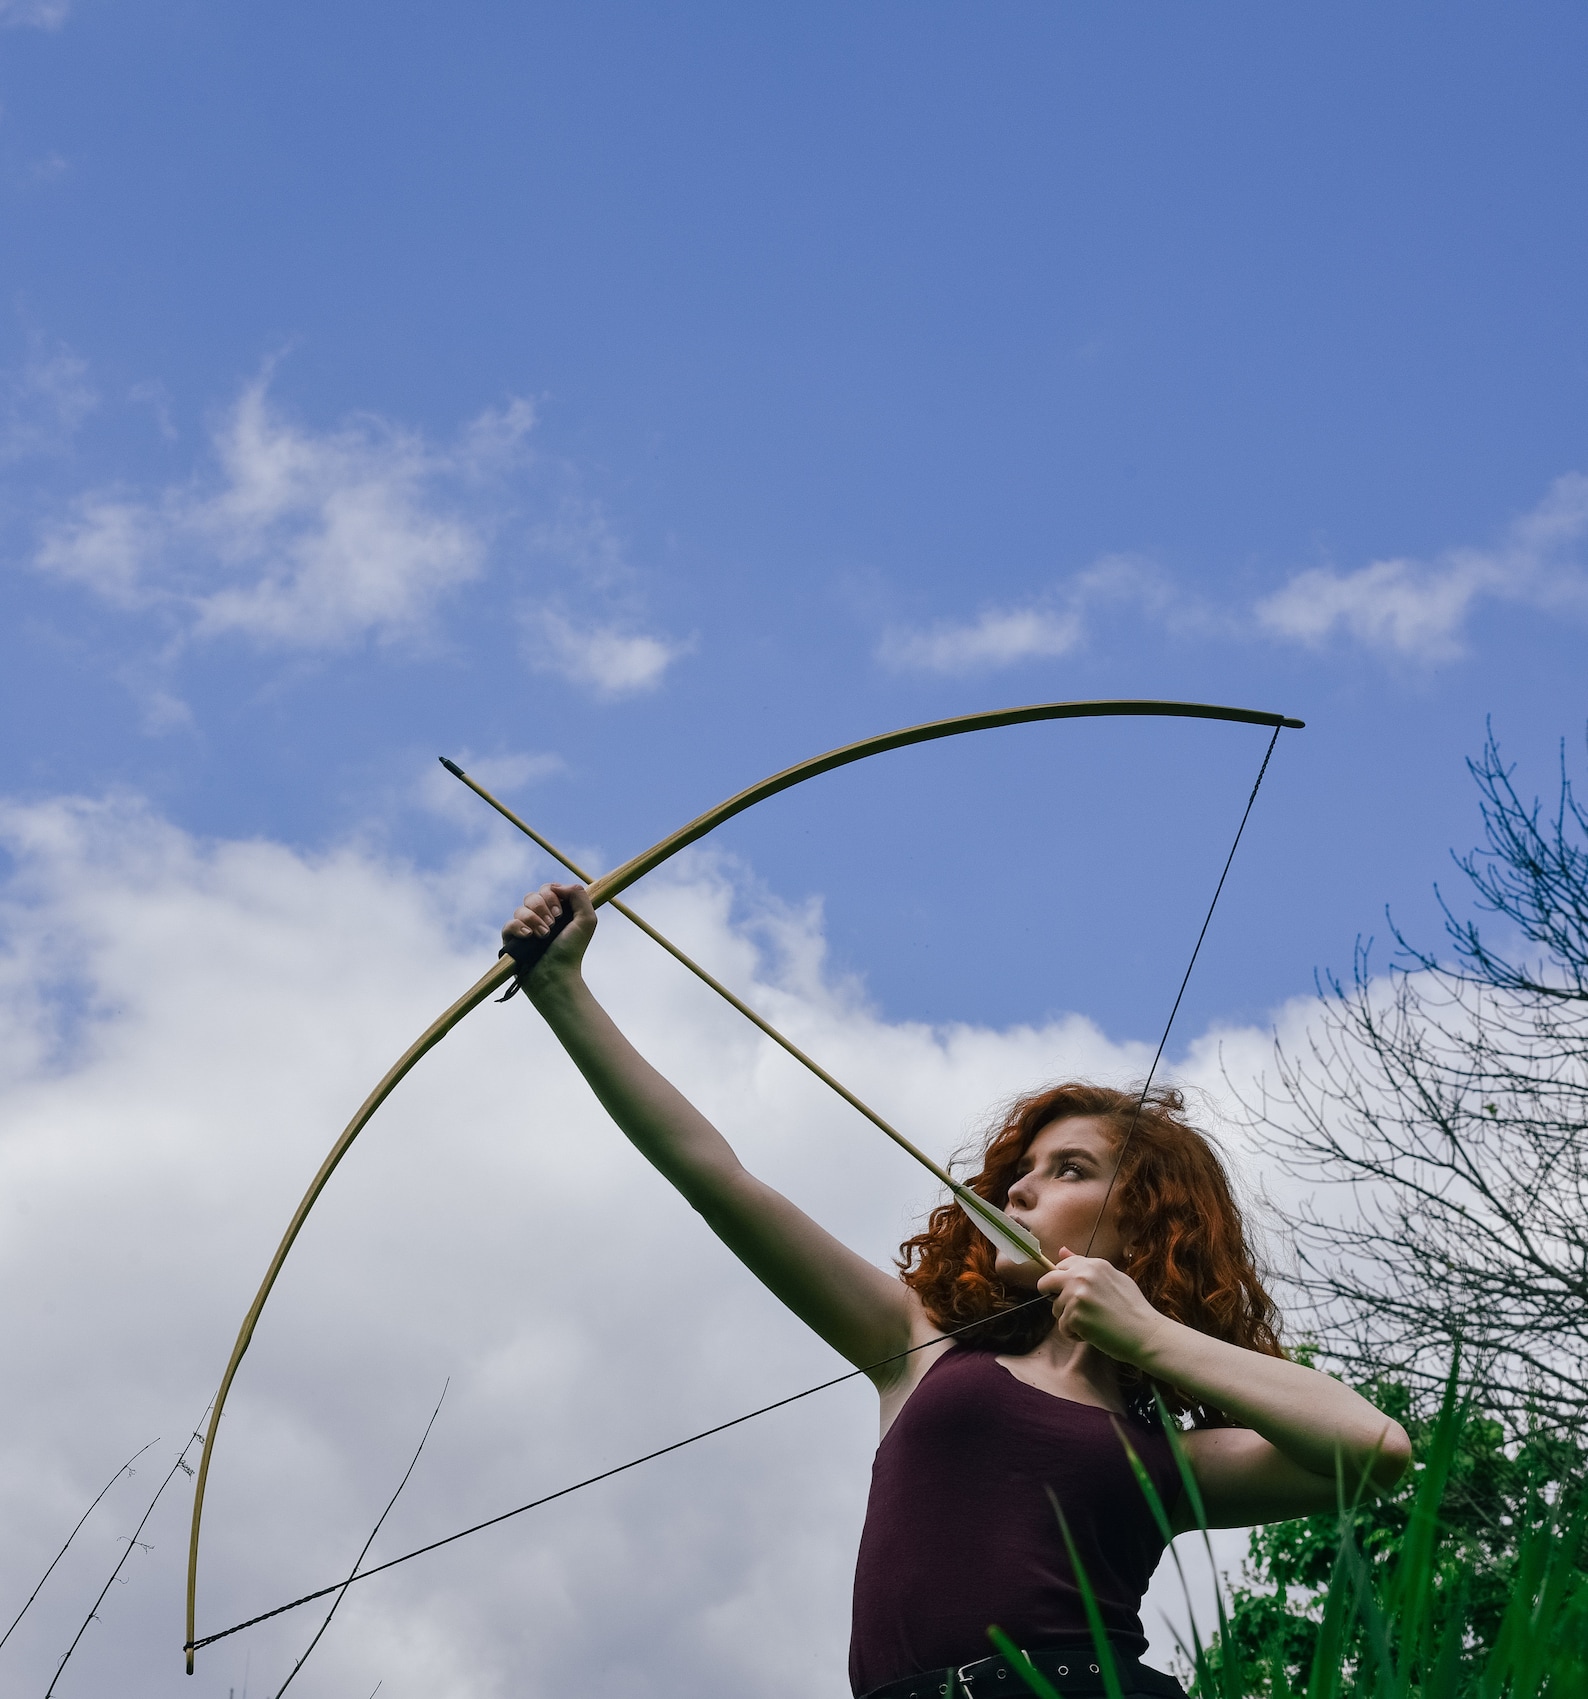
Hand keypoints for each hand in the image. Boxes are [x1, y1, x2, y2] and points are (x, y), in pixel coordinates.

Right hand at [502, 882, 596, 982]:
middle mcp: (540, 917)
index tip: (560, 913)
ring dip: (533, 919)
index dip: (552, 896)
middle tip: (552, 925)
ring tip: (543, 936)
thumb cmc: (572, 950)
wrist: (556, 975)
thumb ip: (579, 895)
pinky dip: (518, 927)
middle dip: (542, 907)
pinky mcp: (512, 940)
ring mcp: (525, 928)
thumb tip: (559, 886)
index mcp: (556, 911)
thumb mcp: (586, 920)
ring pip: (520, 909)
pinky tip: (529, 936)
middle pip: (532, 896)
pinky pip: (508, 924)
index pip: (548, 889)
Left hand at [1037, 1247, 1168, 1365]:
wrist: (1146, 1334)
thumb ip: (1086, 1266)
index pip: (1062, 1266)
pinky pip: (1062, 1327)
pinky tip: (1092, 1334)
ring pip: (1056, 1309)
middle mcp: (1082, 1276)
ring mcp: (1077, 1295)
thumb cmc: (1133, 1309)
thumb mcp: (1114, 1278)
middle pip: (1047, 1282)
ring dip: (1069, 1319)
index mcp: (1093, 1264)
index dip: (1063, 1281)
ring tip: (1092, 1323)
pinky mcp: (1075, 1316)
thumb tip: (1061, 1250)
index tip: (1070, 1291)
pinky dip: (1074, 1334)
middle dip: (1053, 1296)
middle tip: (1070, 1309)